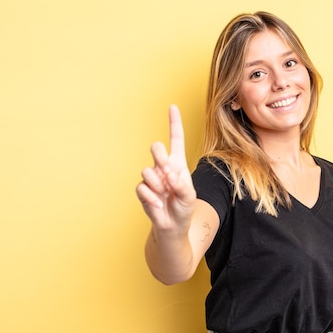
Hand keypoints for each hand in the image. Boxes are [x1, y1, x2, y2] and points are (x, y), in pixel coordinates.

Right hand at [136, 105, 195, 231]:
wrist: (173, 225)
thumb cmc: (184, 207)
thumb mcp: (189, 195)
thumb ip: (181, 183)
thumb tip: (167, 174)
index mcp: (178, 163)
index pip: (176, 139)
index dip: (174, 123)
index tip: (172, 106)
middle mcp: (163, 167)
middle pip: (156, 148)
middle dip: (160, 155)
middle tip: (166, 170)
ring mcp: (152, 178)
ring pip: (148, 170)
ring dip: (158, 184)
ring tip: (165, 194)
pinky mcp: (143, 190)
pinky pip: (143, 187)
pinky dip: (152, 197)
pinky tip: (158, 203)